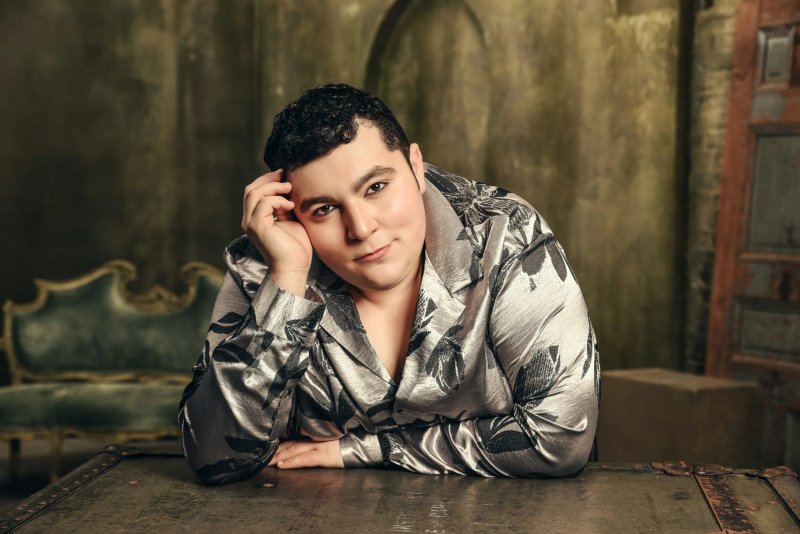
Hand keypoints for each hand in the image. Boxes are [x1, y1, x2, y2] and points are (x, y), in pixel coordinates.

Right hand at [241, 170, 311, 293]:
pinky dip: (277, 200)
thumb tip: (288, 188)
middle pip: (250, 190)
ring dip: (273, 187)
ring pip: (254, 194)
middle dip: (268, 179)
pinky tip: (290, 206)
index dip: (267, 180)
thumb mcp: (291, 220)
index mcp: (255, 218)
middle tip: (285, 175)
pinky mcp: (257, 227)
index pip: (254, 192)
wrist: (294, 267)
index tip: (284, 174)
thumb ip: (285, 206)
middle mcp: (249, 220)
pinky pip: (264, 204)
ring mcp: (251, 223)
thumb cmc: (296, 247)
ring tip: (289, 188)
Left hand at [266, 439, 342, 469]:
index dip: (281, 443)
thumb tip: (304, 441)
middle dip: (276, 451)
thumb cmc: (348, 442)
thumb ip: (318, 438)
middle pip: (291, 443)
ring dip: (278, 457)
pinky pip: (303, 459)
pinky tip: (281, 465)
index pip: (294, 438)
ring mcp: (319, 447)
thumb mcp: (332, 438)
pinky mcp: (323, 456)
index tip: (269, 448)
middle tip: (262, 456)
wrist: (363, 446)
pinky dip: (291, 462)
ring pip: (294, 450)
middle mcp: (315, 438)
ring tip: (267, 462)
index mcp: (317, 434)